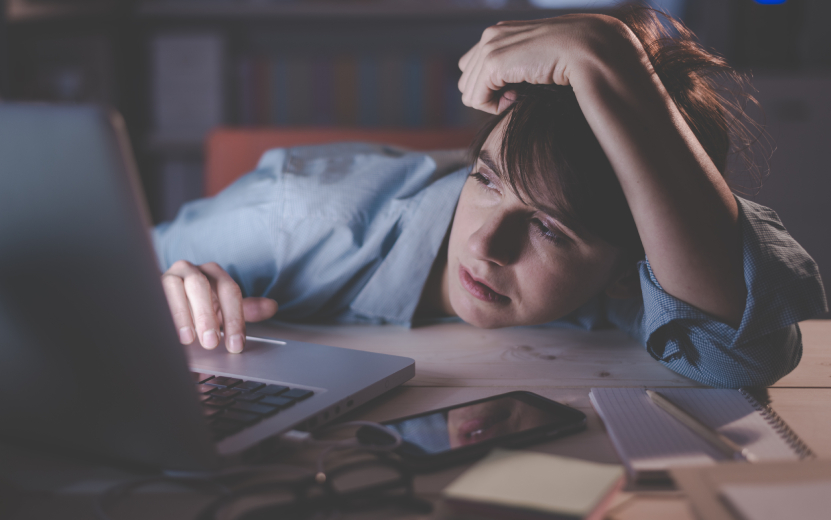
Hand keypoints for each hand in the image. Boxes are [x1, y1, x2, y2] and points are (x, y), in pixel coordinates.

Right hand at [161, 260, 277, 352]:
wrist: (166, 301)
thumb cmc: (199, 307)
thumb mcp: (223, 309)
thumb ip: (245, 309)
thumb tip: (272, 307)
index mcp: (214, 273)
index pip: (229, 291)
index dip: (234, 318)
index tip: (236, 345)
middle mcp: (191, 270)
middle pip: (201, 286)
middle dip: (207, 316)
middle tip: (211, 343)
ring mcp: (167, 276)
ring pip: (174, 288)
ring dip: (182, 315)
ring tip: (188, 339)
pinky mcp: (148, 286)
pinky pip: (153, 297)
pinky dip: (160, 314)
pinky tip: (165, 332)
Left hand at [458, 14, 625, 112]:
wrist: (586, 49)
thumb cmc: (567, 61)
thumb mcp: (534, 62)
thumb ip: (514, 69)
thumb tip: (500, 93)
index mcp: (498, 33)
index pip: (471, 69)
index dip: (489, 87)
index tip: (515, 89)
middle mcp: (490, 35)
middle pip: (466, 82)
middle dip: (488, 96)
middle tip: (517, 94)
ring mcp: (490, 47)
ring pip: (469, 93)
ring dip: (493, 102)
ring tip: (519, 95)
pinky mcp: (493, 62)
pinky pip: (476, 99)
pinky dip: (494, 107)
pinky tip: (516, 97)